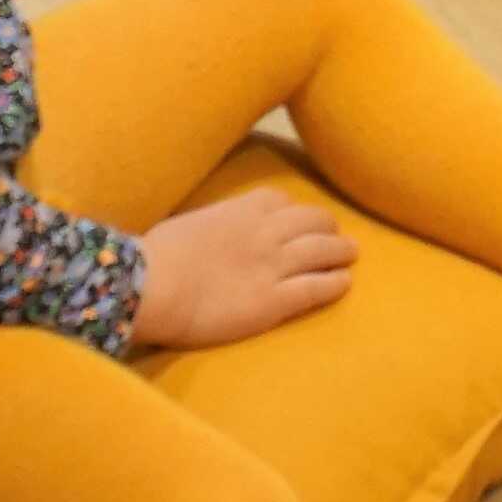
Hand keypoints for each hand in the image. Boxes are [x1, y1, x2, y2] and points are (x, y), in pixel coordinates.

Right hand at [130, 192, 356, 348]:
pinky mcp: (273, 300)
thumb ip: (207, 229)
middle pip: (312, 221)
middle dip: (327, 227)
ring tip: (351, 255)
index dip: (294, 211)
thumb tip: (202, 238)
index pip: (281, 201)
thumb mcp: (185, 227)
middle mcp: (264, 232)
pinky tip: (344, 283)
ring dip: (341, 251)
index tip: (298, 220)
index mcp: (240, 209)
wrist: (151, 285)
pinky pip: (316, 288)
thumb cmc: (154, 257)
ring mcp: (272, 265)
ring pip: (322, 250)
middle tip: (335, 237)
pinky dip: (335, 283)